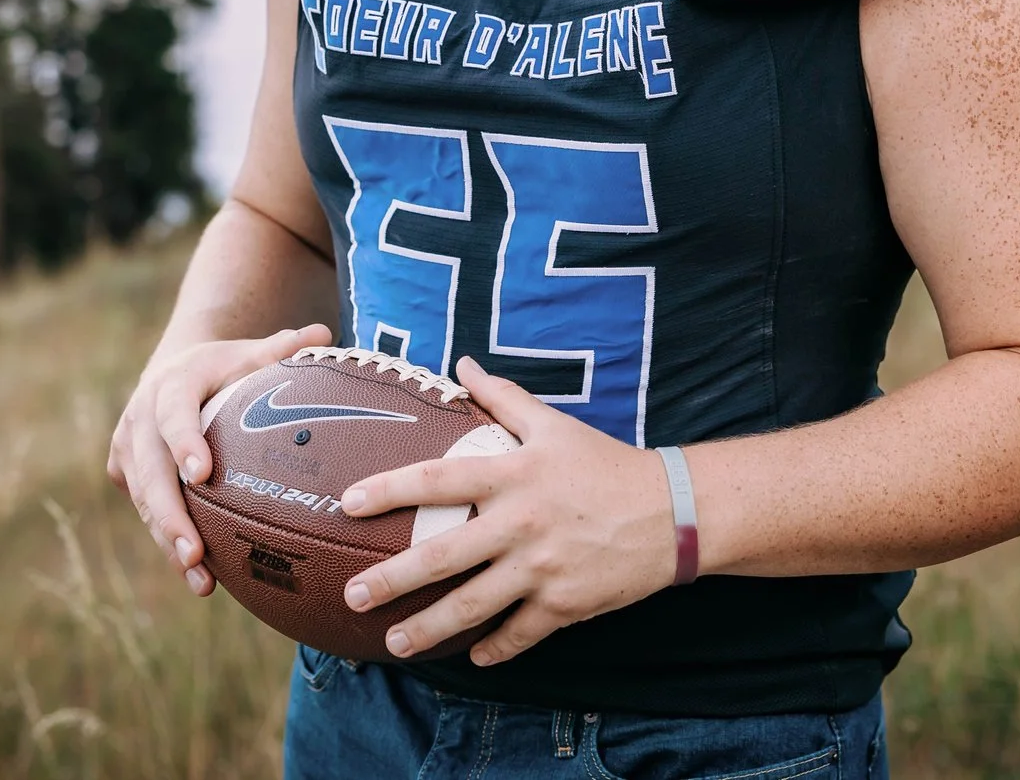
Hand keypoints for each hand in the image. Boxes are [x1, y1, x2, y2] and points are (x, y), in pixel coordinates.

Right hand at [106, 323, 334, 593]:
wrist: (170, 370)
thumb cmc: (222, 367)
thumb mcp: (247, 354)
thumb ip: (282, 349)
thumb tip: (323, 335)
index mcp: (170, 384)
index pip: (173, 414)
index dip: (184, 443)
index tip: (202, 475)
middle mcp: (139, 416)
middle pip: (150, 472)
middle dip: (170, 516)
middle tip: (195, 553)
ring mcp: (126, 447)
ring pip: (145, 501)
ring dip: (170, 543)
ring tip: (202, 582)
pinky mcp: (122, 472)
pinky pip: (145, 511)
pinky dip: (169, 542)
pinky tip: (201, 578)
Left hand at [339, 355, 677, 665]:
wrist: (672, 512)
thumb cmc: (605, 463)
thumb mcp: (553, 425)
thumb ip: (503, 396)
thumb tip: (461, 364)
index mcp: (513, 474)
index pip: (438, 479)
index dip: (389, 489)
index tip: (348, 503)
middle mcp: (521, 523)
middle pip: (443, 556)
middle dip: (392, 580)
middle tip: (352, 594)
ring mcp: (542, 569)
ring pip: (473, 606)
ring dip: (428, 627)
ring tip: (393, 643)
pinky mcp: (565, 605)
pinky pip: (519, 634)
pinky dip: (493, 648)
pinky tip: (470, 656)